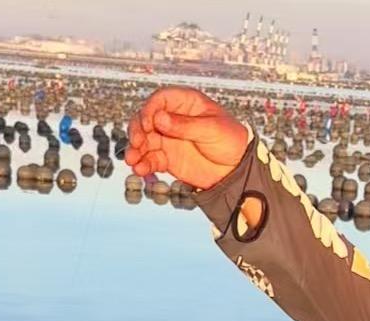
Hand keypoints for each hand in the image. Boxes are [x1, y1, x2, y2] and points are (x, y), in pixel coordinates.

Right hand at [125, 87, 248, 190]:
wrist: (237, 169)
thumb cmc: (230, 140)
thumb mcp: (212, 129)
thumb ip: (185, 125)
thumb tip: (159, 119)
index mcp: (185, 103)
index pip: (160, 100)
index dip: (150, 110)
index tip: (148, 124)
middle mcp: (172, 119)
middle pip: (145, 119)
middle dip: (137, 130)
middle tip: (138, 142)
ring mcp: (168, 138)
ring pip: (143, 140)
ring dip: (135, 149)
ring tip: (132, 160)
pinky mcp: (167, 158)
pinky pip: (150, 159)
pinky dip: (143, 164)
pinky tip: (139, 170)